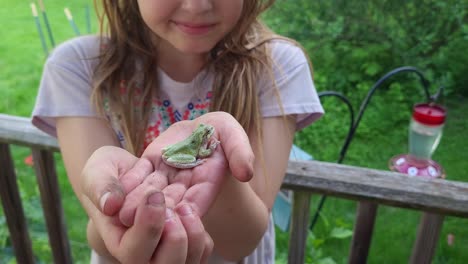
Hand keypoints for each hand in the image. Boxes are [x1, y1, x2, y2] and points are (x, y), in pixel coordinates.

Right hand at [81, 147, 213, 262]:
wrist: (130, 173)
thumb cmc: (110, 175)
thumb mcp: (97, 172)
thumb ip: (100, 186)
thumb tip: (110, 205)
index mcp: (119, 241)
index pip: (135, 252)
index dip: (149, 227)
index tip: (154, 195)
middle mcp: (144, 254)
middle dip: (174, 237)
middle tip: (170, 206)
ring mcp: (167, 252)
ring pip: (189, 260)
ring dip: (193, 233)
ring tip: (184, 207)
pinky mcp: (186, 245)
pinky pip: (203, 249)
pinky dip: (201, 231)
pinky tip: (189, 210)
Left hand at [118, 111, 254, 223]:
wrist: (201, 125)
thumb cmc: (220, 131)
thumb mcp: (233, 134)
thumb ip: (241, 151)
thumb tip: (246, 173)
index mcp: (207, 182)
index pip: (198, 199)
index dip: (187, 208)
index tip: (177, 212)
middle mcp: (184, 185)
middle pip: (170, 200)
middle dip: (156, 211)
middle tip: (142, 219)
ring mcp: (165, 175)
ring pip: (151, 191)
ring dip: (138, 202)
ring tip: (124, 213)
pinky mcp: (149, 164)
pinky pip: (139, 175)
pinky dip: (129, 183)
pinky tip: (117, 192)